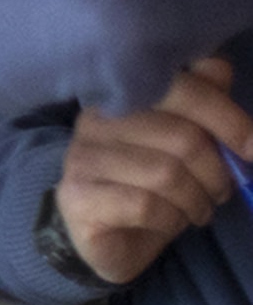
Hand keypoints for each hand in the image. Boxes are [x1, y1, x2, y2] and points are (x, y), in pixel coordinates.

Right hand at [53, 56, 252, 284]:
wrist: (107, 237)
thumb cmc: (150, 185)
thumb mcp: (182, 142)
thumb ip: (200, 103)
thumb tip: (219, 66)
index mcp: (122, 98)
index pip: (182, 90)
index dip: (227, 119)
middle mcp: (95, 121)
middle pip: (182, 137)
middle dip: (216, 172)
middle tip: (221, 191)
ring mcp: (82, 159)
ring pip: (166, 175)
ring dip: (196, 201)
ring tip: (198, 211)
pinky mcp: (77, 197)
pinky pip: (145, 206)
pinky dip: (171, 219)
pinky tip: (170, 221)